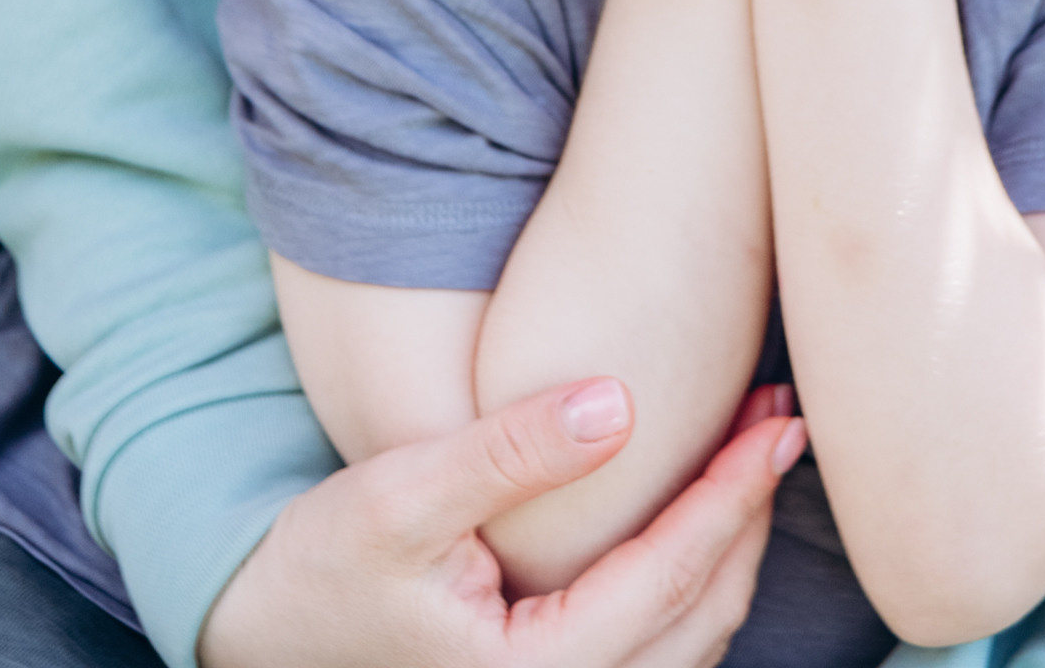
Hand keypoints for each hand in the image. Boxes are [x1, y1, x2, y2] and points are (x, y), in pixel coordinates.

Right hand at [199, 377, 802, 667]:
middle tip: (783, 420)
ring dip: (730, 549)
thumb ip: (510, 451)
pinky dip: (694, 584)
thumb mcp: (401, 494)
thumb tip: (623, 402)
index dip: (734, 491)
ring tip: (754, 456)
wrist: (261, 637)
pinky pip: (658, 651)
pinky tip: (698, 520)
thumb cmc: (322, 566)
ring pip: (691, 642)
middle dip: (749, 513)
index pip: (673, 573)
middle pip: (702, 614)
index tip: (778, 419)